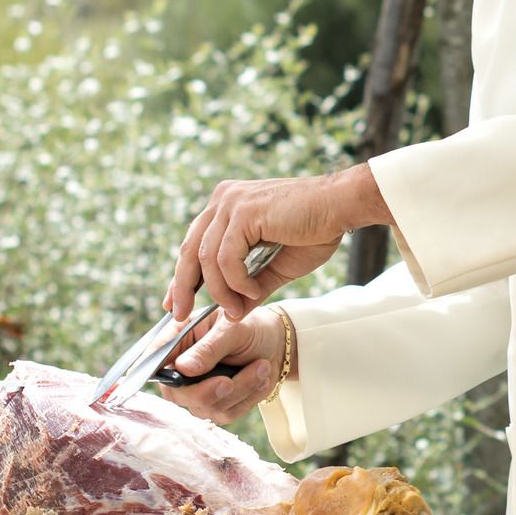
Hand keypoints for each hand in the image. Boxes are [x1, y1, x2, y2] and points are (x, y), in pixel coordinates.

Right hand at [154, 309, 286, 422]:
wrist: (274, 343)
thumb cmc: (249, 327)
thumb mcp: (232, 329)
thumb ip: (209, 347)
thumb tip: (183, 368)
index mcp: (177, 339)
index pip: (154, 358)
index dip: (157, 370)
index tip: (179, 374)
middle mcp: (181, 368)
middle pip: (176, 393)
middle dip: (206, 391)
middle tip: (229, 382)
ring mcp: (196, 390)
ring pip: (206, 406)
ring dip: (239, 388)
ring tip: (262, 366)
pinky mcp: (216, 406)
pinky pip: (226, 413)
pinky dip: (248, 397)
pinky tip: (261, 379)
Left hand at [165, 166, 388, 317]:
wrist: (342, 207)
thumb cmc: (316, 230)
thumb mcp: (276, 266)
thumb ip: (252, 286)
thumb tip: (233, 313)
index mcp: (227, 205)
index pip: (194, 243)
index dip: (182, 276)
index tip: (173, 303)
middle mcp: (223, 199)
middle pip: (190, 249)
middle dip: (182, 286)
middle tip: (180, 315)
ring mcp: (231, 203)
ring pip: (207, 259)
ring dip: (221, 291)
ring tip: (237, 309)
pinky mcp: (243, 212)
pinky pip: (226, 258)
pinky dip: (237, 282)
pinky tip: (253, 292)